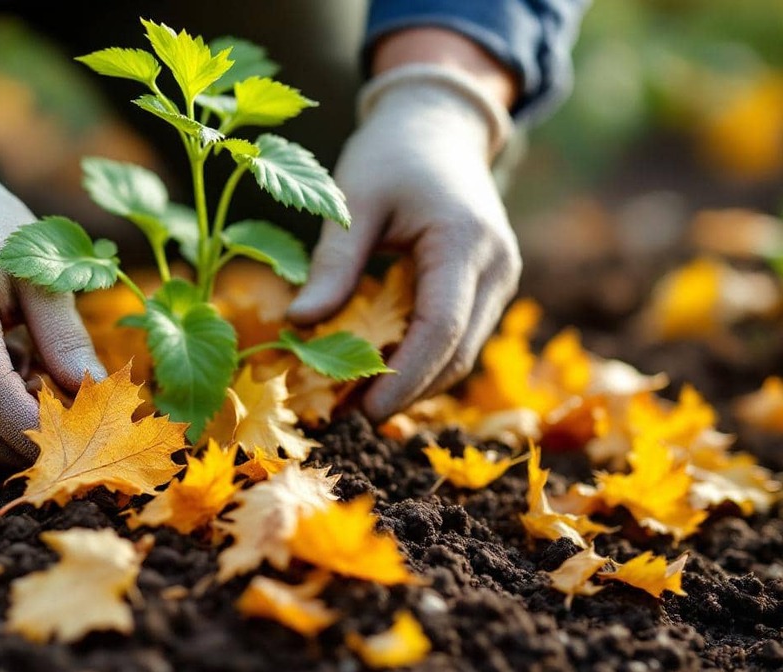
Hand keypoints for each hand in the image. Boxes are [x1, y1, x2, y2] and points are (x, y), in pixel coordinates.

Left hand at [287, 61, 519, 421]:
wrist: (438, 125)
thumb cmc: (391, 154)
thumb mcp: (353, 199)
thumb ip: (334, 264)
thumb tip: (300, 324)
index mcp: (465, 242)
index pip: (441, 329)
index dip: (404, 378)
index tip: (362, 411)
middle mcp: (497, 266)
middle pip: (457, 354)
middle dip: (405, 392)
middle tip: (347, 417)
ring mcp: (501, 279)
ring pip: (462, 354)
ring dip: (414, 383)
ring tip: (355, 401)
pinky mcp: (489, 287)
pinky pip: (458, 338)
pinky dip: (421, 361)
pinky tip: (377, 371)